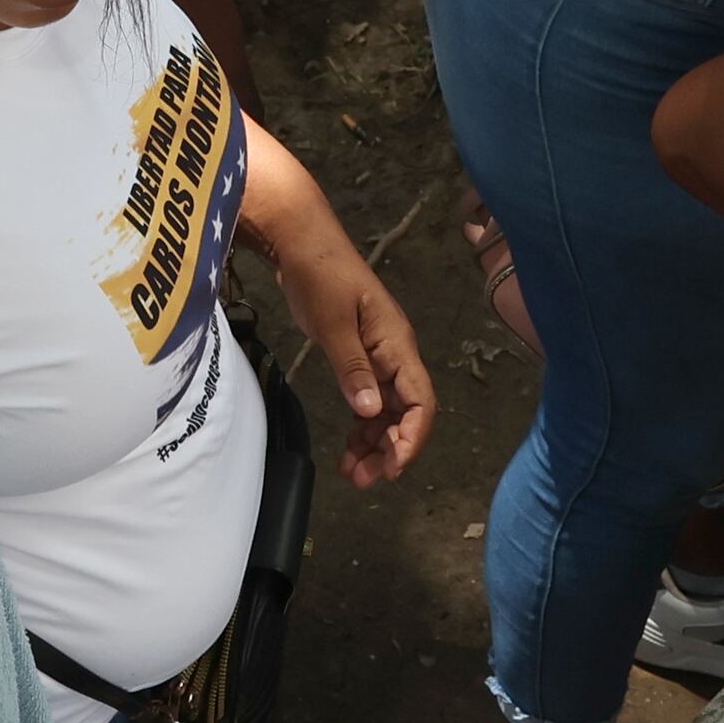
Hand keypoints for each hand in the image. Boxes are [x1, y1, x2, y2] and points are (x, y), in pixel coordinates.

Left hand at [261, 226, 435, 486]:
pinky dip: (362, 425)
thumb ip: (352, 367)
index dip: (412, 438)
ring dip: (375, 442)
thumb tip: (371, 411)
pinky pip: (369, 399)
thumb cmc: (321, 276)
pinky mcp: (359, 356)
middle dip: (390, 449)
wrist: (302, 243)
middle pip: (406, 412)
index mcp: (396, 344)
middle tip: (363, 479)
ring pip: (387, 410)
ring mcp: (377, 356)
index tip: (391, 467)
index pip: (421, 400)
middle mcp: (394, 353)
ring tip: (353, 472)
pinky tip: (349, 447)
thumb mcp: (333, 323)